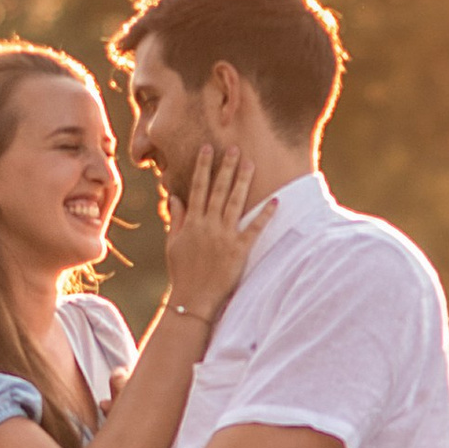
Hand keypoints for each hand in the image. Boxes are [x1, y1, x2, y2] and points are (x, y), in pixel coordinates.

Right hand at [162, 144, 268, 330]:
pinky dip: (265, 215)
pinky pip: (254, 229)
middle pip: (218, 190)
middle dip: (226, 167)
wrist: (193, 299)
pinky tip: (276, 201)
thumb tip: (174, 197)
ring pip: (235, 203)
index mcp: (192, 223)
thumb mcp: (173, 244)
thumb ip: (176, 218)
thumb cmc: (182, 272)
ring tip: (251, 164)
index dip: (203, 167)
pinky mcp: (239, 251)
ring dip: (243, 182)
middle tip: (234, 148)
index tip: (208, 149)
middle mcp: (208, 226)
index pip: (198, 188)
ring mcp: (224, 237)